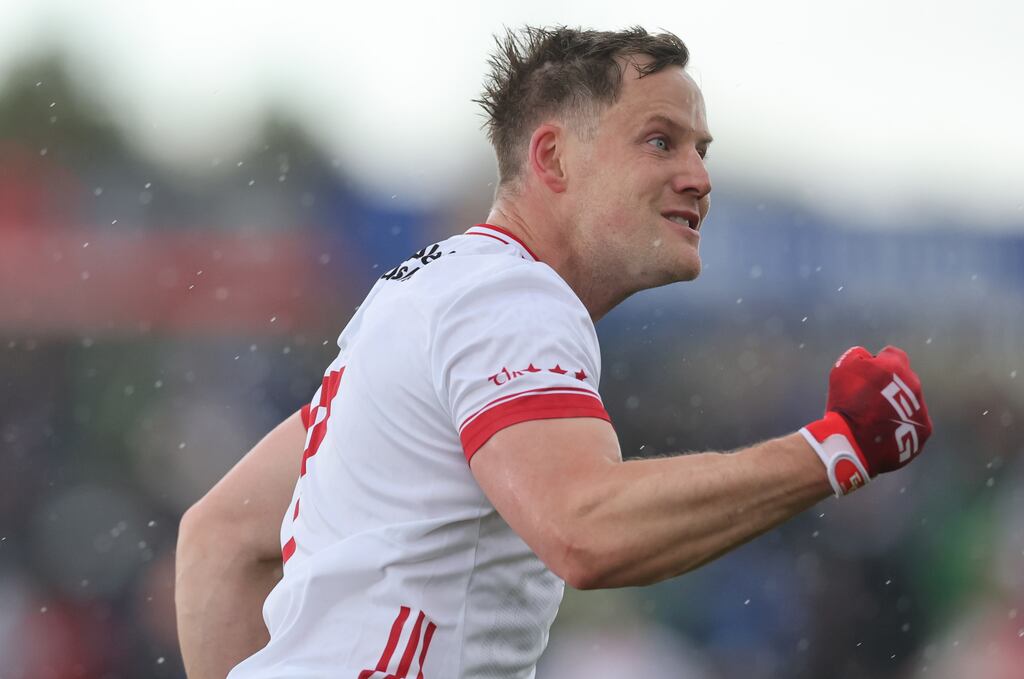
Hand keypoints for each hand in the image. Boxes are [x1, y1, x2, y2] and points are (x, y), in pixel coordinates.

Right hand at [800, 346, 932, 495]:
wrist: (853, 441)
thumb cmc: (845, 402)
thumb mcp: (842, 368)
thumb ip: (857, 355)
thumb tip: (866, 355)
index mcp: (896, 365)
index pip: (893, 354)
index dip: (878, 362)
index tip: (867, 373)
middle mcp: (914, 385)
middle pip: (904, 379)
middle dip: (890, 386)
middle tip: (869, 398)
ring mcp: (921, 409)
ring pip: (910, 403)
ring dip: (896, 407)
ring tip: (875, 420)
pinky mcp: (923, 433)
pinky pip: (914, 425)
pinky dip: (901, 427)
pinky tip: (883, 433)